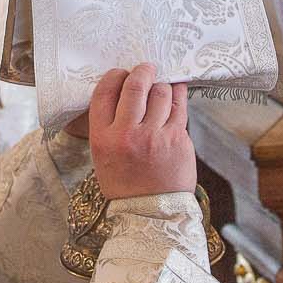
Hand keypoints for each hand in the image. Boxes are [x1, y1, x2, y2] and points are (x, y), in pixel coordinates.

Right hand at [85, 64, 193, 199]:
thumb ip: (109, 126)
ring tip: (161, 86)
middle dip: (142, 72)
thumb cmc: (125, 184)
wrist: (151, 214)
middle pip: (135, 87)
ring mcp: (155, 136)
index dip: (115, 76)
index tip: (121, 74)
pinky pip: (179, 106)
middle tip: (147, 68)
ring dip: (161, 85)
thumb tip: (124, 93)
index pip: (105, 93)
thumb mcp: (103, 157)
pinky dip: (178, 95)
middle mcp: (127, 134)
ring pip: (160, 93)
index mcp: (103, 138)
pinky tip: (176, 91)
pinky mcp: (178, 139)